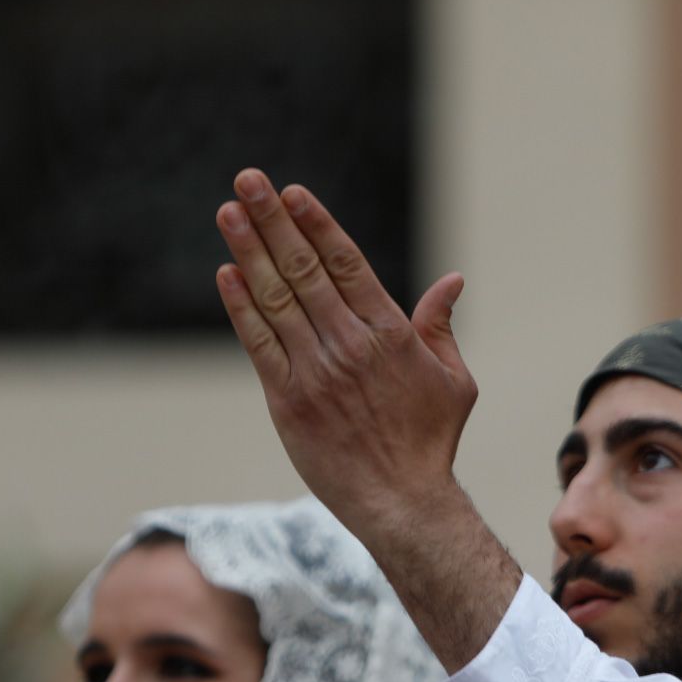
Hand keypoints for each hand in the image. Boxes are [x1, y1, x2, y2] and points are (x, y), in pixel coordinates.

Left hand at [214, 169, 475, 541]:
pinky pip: (259, 344)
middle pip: (304, 269)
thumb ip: (440, 327)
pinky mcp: (288, 400)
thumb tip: (452, 281)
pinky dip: (242, 307)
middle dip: (273, 220)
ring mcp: (316, 372)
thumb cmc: (431, 441)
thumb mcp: (454, 380)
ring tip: (228, 211)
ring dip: (249, 251)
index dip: (317, 225)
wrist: (402, 502)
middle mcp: (350, 345)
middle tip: (248, 179)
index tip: (293, 192)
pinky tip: (227, 273)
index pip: (347, 264)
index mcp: (390, 333)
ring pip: (276, 298)